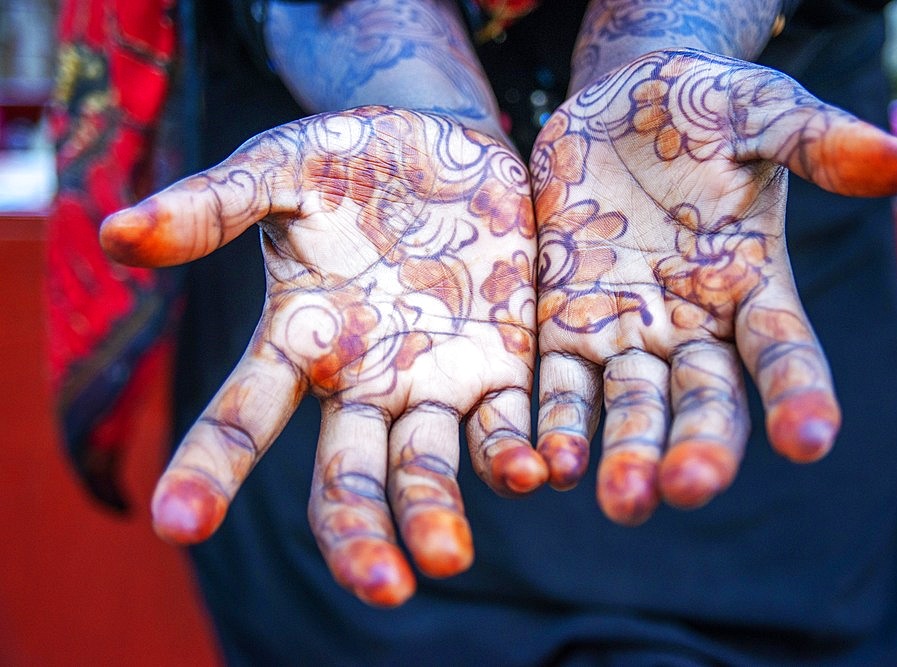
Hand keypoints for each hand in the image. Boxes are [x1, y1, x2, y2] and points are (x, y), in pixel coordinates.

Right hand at [100, 107, 545, 605]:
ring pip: (430, 467)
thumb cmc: (350, 159)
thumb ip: (213, 206)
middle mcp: (364, 380)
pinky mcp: (503, 362)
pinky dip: (518, 453)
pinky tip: (534, 470)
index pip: (244, 419)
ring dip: (439, 513)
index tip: (177, 525)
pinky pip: (509, 423)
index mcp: (300, 341)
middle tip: (381, 584)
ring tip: (448, 555)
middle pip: (348, 478)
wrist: (445, 143)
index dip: (208, 471)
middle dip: (357, 534)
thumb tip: (113, 236)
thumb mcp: (279, 169)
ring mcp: (434, 377)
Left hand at [529, 49, 896, 524]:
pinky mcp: (564, 325)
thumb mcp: (759, 110)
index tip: (807, 439)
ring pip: (631, 409)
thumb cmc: (704, 105)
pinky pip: (561, 385)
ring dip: (625, 456)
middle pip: (704, 402)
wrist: (617, 104)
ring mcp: (627, 333)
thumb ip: (816, 142)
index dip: (799, 395)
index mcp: (752, 286)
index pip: (784, 353)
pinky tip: (545, 464)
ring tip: (619, 500)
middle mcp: (693, 327)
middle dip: (698, 446)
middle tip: (685, 486)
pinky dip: (556, 426)